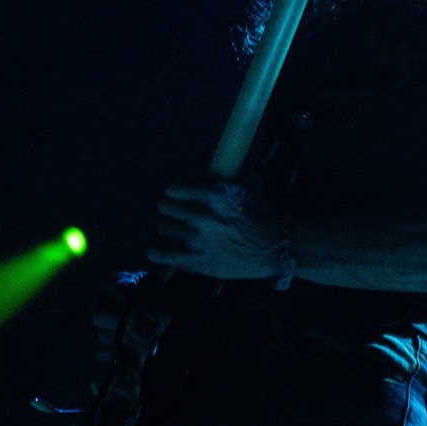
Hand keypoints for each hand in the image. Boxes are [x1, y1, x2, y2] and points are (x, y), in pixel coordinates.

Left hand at [149, 181, 282, 280]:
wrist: (273, 249)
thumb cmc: (262, 216)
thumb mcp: (252, 187)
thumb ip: (234, 175)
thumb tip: (224, 165)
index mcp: (212, 195)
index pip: (174, 188)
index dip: (174, 191)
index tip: (175, 194)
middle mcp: (200, 216)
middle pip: (165, 207)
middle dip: (168, 207)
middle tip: (173, 211)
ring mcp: (196, 239)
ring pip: (164, 227)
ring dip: (167, 226)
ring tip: (172, 228)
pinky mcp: (195, 260)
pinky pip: (165, 255)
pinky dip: (156, 252)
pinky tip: (153, 250)